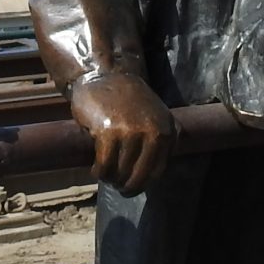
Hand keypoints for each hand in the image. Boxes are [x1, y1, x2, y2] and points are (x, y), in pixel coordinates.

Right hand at [66, 70, 174, 194]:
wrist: (105, 75)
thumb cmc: (128, 99)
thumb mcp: (156, 115)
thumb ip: (162, 138)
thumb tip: (157, 170)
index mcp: (167, 131)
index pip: (157, 172)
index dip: (142, 184)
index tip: (132, 187)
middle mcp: (152, 133)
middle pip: (138, 176)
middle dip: (126, 186)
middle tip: (117, 186)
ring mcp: (131, 133)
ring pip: (120, 173)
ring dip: (110, 178)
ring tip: (105, 175)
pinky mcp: (109, 133)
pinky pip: (105, 165)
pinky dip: (99, 172)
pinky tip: (96, 169)